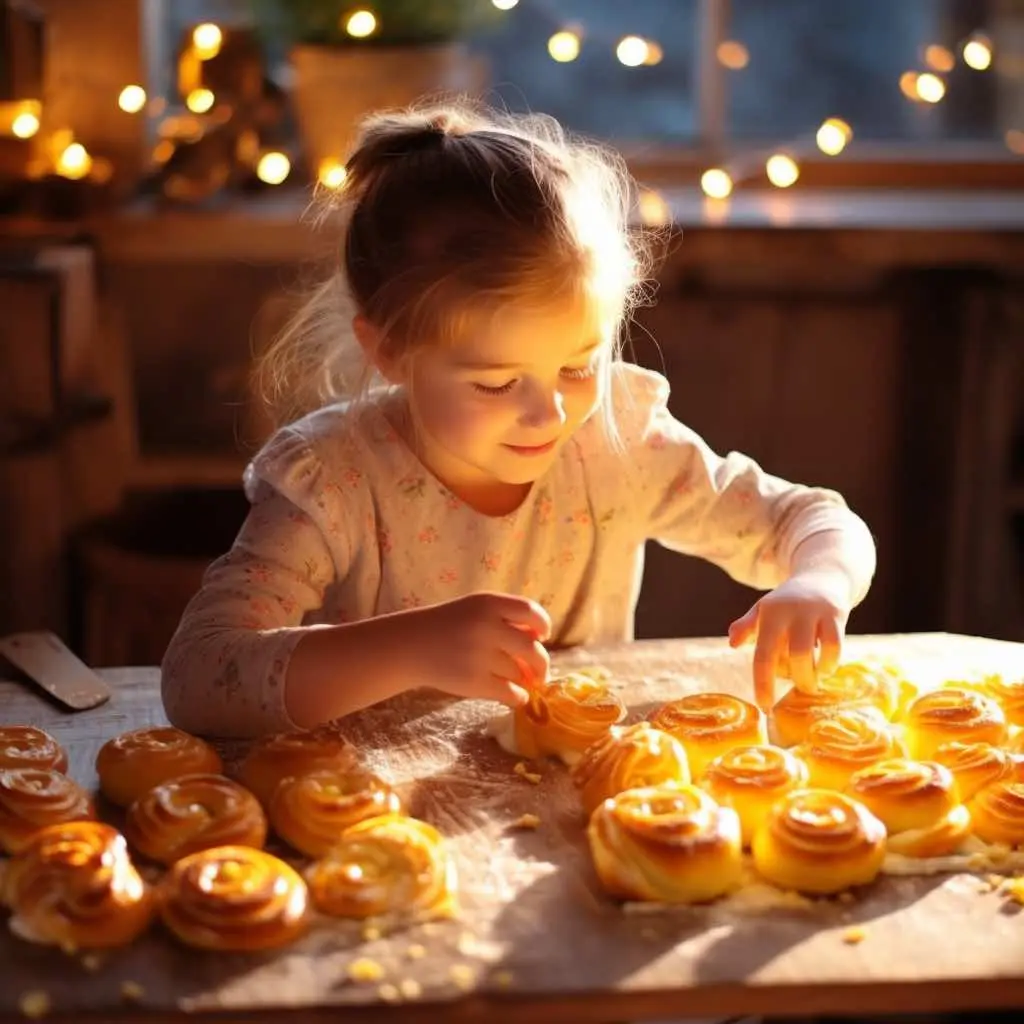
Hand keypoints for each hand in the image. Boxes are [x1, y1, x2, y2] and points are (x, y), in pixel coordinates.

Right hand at [402, 592, 550, 706]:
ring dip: (524, 681)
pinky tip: (514, 695)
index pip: (531, 611)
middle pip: (532, 648)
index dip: (543, 625)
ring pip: (520, 673)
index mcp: (488, 604)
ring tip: (518, 681)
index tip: (542, 637)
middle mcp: (485, 627)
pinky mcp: (472, 681)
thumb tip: (541, 641)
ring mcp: (478, 655)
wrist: (412, 645)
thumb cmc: (452, 626)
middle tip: (541, 673)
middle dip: (542, 664)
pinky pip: (510, 693)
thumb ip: (508, 619)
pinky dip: (518, 697)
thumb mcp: (477, 610)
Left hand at [727, 571, 850, 709]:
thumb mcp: (764, 609)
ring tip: (810, 681)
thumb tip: (732, 643)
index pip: (762, 654)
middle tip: (795, 686)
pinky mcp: (836, 615)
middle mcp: (790, 612)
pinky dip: (829, 665)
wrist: (823, 575)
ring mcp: (814, 613)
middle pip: (790, 658)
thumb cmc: (788, 602)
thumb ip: (747, 626)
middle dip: (794, 680)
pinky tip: (825, 667)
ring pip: (810, 655)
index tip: (765, 707)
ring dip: (811, 676)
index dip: (763, 684)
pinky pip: (834, 648)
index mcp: (768, 614)